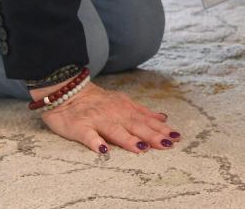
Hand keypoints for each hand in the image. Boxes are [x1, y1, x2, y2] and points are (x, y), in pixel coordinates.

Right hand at [38, 81, 178, 154]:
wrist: (67, 92)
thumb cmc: (97, 101)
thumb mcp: (123, 102)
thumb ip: (142, 112)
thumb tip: (163, 118)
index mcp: (125, 109)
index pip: (147, 120)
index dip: (162, 129)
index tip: (177, 136)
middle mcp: (114, 114)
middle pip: (136, 126)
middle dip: (153, 135)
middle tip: (168, 144)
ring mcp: (97, 120)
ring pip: (115, 131)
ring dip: (128, 140)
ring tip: (141, 149)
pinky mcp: (79, 127)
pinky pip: (88, 136)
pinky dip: (95, 142)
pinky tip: (103, 151)